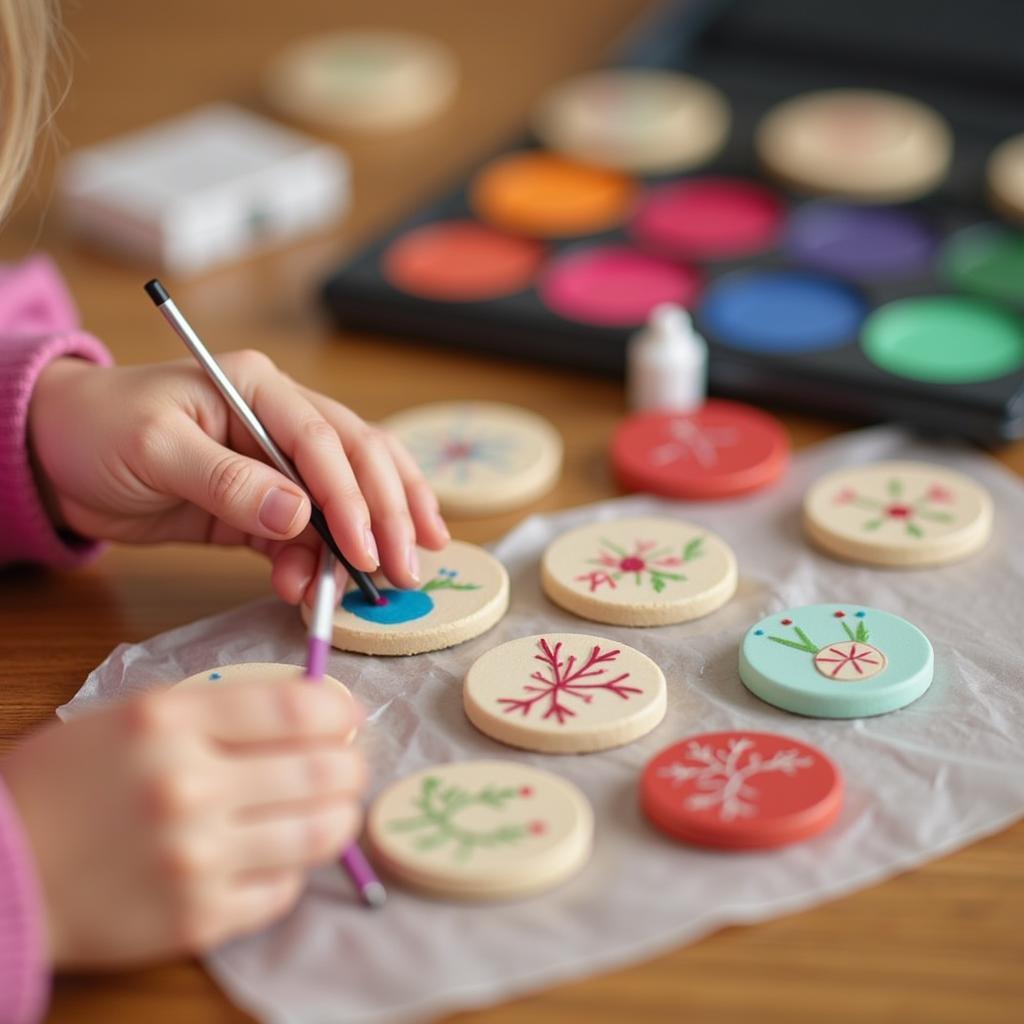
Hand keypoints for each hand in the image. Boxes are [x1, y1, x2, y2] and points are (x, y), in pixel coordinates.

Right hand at [0, 676, 365, 966]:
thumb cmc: (68, 782)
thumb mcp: (135, 718)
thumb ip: (220, 711)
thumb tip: (310, 713)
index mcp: (171, 723)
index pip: (297, 709)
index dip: (339, 710)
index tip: (346, 717)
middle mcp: (189, 787)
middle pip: (324, 771)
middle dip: (350, 765)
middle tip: (347, 766)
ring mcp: (196, 859)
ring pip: (319, 833)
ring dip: (338, 816)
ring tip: (331, 809)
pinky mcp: (197, 919)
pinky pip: (283, 890)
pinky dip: (291, 869)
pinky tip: (274, 855)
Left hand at [28, 354, 449, 601]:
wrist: (55, 458)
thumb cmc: (98, 429)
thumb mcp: (155, 447)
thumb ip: (226, 479)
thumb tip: (299, 516)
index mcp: (259, 388)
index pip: (325, 440)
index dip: (353, 496)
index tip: (366, 548)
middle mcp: (281, 420)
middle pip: (359, 462)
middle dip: (389, 516)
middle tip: (408, 569)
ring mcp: (276, 465)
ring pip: (346, 499)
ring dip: (368, 541)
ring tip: (383, 584)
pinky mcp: (262, 506)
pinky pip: (306, 535)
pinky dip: (319, 563)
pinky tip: (318, 588)